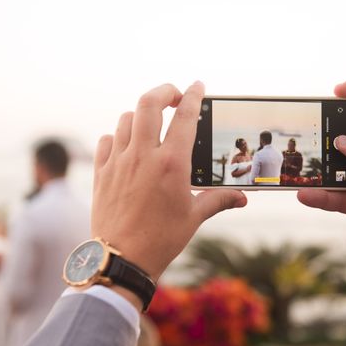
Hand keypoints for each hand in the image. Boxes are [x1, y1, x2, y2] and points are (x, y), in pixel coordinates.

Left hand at [92, 82, 246, 282]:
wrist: (121, 258)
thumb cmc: (162, 239)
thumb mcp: (194, 217)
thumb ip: (219, 200)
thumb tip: (243, 198)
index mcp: (171, 164)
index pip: (185, 116)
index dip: (193, 96)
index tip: (198, 86)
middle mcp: (143, 155)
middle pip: (149, 103)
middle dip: (164, 91)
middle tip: (174, 96)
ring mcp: (119, 161)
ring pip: (126, 119)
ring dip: (141, 115)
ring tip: (152, 125)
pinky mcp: (102, 172)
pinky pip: (107, 140)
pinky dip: (117, 137)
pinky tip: (126, 147)